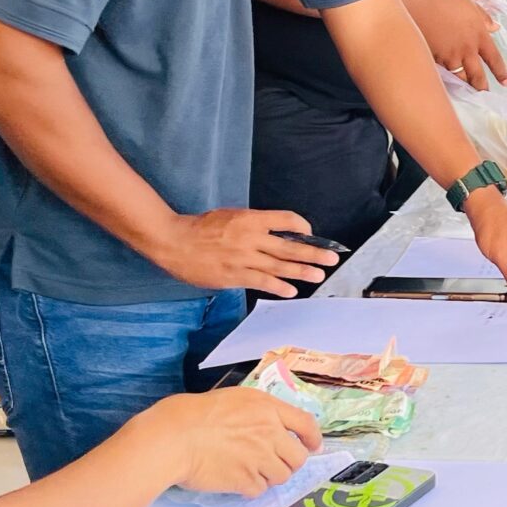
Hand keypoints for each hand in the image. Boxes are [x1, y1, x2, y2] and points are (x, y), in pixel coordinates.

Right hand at [142, 207, 338, 293]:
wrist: (174, 241)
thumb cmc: (201, 227)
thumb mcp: (230, 216)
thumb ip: (253, 224)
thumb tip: (277, 233)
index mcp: (250, 218)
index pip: (286, 219)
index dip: (302, 226)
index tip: (311, 233)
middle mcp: (250, 237)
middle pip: (289, 245)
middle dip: (313, 252)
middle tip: (332, 258)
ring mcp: (243, 258)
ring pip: (279, 265)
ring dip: (301, 271)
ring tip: (319, 275)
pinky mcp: (234, 275)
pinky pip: (261, 281)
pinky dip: (278, 286)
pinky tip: (291, 291)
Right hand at [142, 387, 321, 495]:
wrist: (175, 437)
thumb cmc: (197, 414)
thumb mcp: (235, 399)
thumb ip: (259, 412)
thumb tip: (273, 426)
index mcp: (268, 409)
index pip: (306, 424)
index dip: (312, 438)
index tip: (312, 446)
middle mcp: (269, 433)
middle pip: (298, 457)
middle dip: (289, 463)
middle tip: (273, 462)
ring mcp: (259, 458)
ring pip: (281, 476)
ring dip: (269, 476)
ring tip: (249, 469)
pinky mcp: (245, 480)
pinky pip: (259, 490)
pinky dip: (250, 488)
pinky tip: (236, 479)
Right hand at [403, 0, 506, 88]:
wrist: (416, 3)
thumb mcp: (469, 4)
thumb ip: (483, 17)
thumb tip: (495, 27)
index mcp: (479, 35)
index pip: (494, 59)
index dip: (501, 72)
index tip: (506, 82)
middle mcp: (466, 50)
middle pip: (477, 75)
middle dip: (481, 86)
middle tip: (484, 94)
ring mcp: (448, 57)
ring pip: (459, 76)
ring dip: (463, 82)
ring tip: (465, 88)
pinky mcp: (433, 59)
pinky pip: (442, 71)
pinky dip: (445, 75)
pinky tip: (445, 76)